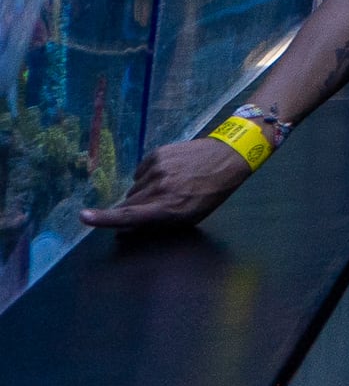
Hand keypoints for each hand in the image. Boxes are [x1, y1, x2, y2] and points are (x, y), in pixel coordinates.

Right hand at [82, 132, 253, 232]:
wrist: (228, 156)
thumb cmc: (209, 194)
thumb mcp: (188, 218)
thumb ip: (154, 225)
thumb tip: (122, 232)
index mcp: (166, 207)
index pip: (128, 216)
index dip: (103, 219)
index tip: (83, 217)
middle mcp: (159, 188)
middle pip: (127, 204)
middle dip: (131, 210)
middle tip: (152, 207)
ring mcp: (157, 168)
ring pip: (134, 189)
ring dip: (143, 193)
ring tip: (169, 188)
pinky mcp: (157, 154)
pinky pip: (141, 172)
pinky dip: (148, 177)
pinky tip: (168, 174)